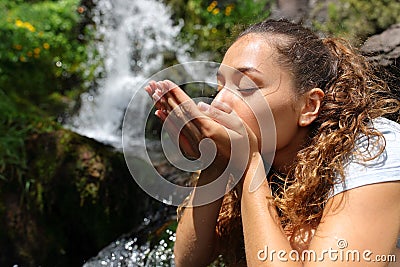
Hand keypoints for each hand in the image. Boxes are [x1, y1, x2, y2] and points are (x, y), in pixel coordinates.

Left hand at [144, 80, 258, 175]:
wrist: (243, 170)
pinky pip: (175, 133)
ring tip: (154, 95)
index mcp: (210, 129)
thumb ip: (220, 114)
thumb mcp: (239, 126)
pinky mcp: (193, 149)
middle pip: (178, 113)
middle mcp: (199, 137)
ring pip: (174, 122)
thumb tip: (200, 105)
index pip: (188, 107)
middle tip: (156, 84)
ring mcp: (194, 144)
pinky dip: (166, 121)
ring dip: (163, 107)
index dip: (176, 93)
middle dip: (166, 97)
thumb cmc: (245, 146)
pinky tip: (160, 114)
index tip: (166, 82)